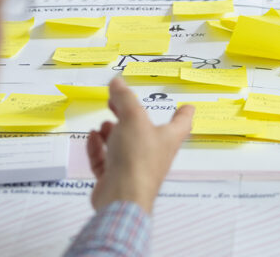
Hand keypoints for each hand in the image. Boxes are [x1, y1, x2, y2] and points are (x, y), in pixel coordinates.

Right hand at [86, 78, 194, 213]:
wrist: (122, 198)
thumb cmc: (137, 157)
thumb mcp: (132, 118)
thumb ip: (124, 98)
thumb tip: (117, 81)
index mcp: (168, 138)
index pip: (182, 122)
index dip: (184, 113)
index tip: (187, 106)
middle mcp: (154, 153)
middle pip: (145, 131)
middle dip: (130, 116)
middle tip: (118, 102)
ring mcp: (135, 168)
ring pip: (124, 146)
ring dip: (112, 133)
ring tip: (104, 124)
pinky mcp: (116, 180)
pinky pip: (106, 161)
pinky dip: (98, 148)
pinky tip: (92, 137)